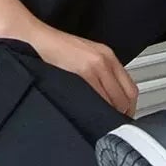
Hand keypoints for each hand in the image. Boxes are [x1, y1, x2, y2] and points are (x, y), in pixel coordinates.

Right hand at [12, 18, 138, 116]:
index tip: (123, 118)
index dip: (129, 108)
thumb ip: (98, 74)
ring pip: (115, 100)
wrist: (35, 39)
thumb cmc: (53, 50)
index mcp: (107, 56)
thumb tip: (106, 98)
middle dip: (122, 114)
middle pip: (127, 96)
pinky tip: (92, 116)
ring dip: (111, 115)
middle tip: (114, 125)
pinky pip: (99, 98)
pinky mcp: (83, 72)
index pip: (130, 88)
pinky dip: (99, 110)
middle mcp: (105, 60)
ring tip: (103, 124)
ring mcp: (95, 66)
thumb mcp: (83, 57)